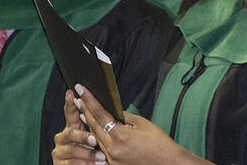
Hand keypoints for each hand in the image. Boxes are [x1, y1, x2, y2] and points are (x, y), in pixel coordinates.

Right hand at [53, 90, 106, 164]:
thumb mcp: (96, 138)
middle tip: (95, 140)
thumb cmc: (94, 152)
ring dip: (88, 154)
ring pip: (72, 150)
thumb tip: (108, 110)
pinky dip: (86, 164)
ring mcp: (59, 152)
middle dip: (83, 137)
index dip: (69, 103)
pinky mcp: (59, 164)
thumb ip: (96, 126)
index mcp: (71, 128)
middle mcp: (62, 138)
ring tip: (103, 158)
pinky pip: (72, 164)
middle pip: (70, 133)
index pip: (70, 113)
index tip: (71, 93)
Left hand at [74, 84, 209, 164]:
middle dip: (85, 111)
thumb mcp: (143, 125)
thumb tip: (112, 111)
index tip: (81, 89)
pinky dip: (98, 137)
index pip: (100, 113)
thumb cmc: (160, 144)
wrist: (168, 164)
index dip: (89, 100)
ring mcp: (112, 158)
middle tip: (78, 99)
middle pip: (94, 126)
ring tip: (82, 112)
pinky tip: (95, 130)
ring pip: (96, 138)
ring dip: (89, 124)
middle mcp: (113, 149)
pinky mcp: (114, 164)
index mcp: (121, 136)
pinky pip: (102, 148)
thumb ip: (125, 117)